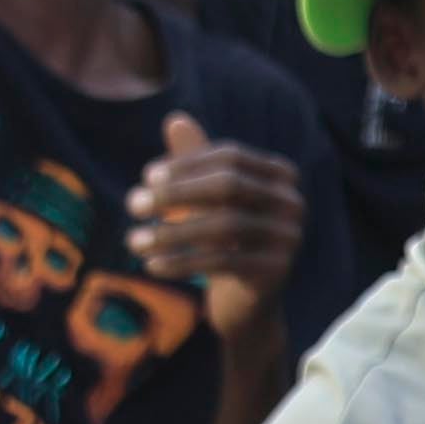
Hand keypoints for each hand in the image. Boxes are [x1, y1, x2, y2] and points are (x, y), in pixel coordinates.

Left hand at [126, 114, 303, 337]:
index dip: (187, 164)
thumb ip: (195, 161)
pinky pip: (223, 262)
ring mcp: (288, 238)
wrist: (246, 304)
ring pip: (224, 226)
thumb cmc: (224, 241)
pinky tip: (152, 266)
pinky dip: (183, 262)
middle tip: (132, 204)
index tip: (146, 177)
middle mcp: (292, 203)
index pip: (229, 156)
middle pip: (229, 185)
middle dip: (176, 193)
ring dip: (171, 233)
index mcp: (280, 175)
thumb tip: (174, 119)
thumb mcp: (206, 200)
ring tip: (133, 241)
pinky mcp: (275, 273)